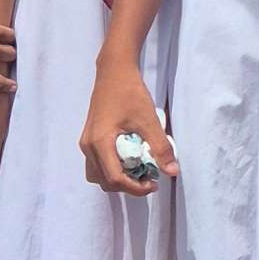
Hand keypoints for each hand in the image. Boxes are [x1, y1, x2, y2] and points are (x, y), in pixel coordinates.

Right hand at [82, 73, 175, 192]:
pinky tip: (129, 160)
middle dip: (127, 186)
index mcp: (100, 143)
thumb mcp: (149, 120)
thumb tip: (172, 171)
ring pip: (97, 175)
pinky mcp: (89, 138)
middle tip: (148, 179)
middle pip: (104, 181)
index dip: (135, 188)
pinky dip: (112, 169)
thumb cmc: (130, 93)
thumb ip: (160, 147)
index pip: (114, 178)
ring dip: (118, 180)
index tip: (153, 184)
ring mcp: (86, 143)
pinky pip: (97, 164)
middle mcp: (88, 146)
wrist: (114, 71)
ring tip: (138, 172)